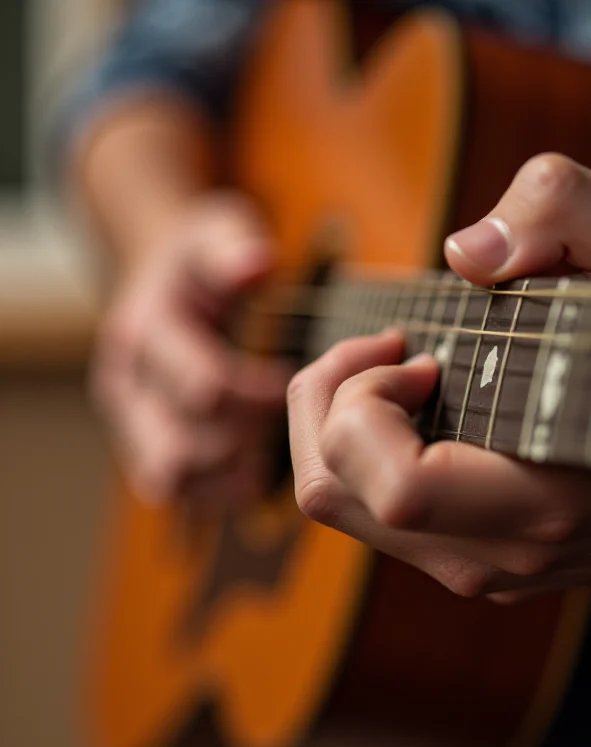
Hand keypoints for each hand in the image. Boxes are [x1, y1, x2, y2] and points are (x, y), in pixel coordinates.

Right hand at [92, 192, 290, 507]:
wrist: (153, 281)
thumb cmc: (195, 260)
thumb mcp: (210, 233)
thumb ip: (230, 248)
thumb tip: (260, 264)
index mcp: (145, 333)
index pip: (204, 390)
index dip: (258, 397)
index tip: (289, 384)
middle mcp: (126, 385)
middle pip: (178, 451)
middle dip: (240, 447)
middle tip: (278, 428)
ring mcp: (130, 421)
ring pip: (171, 481)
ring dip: (226, 479)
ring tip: (267, 453)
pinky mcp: (141, 444)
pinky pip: (173, 493)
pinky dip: (214, 494)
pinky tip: (250, 472)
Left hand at [288, 153, 590, 601]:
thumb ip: (558, 216)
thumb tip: (467, 254)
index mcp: (541, 503)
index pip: (395, 489)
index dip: (370, 405)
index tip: (418, 352)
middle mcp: (495, 555)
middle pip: (332, 492)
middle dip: (328, 397)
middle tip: (385, 345)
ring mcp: (477, 566)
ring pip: (339, 503)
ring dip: (339, 420)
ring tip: (397, 369)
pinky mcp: (465, 554)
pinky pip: (368, 508)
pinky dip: (362, 449)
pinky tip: (414, 408)